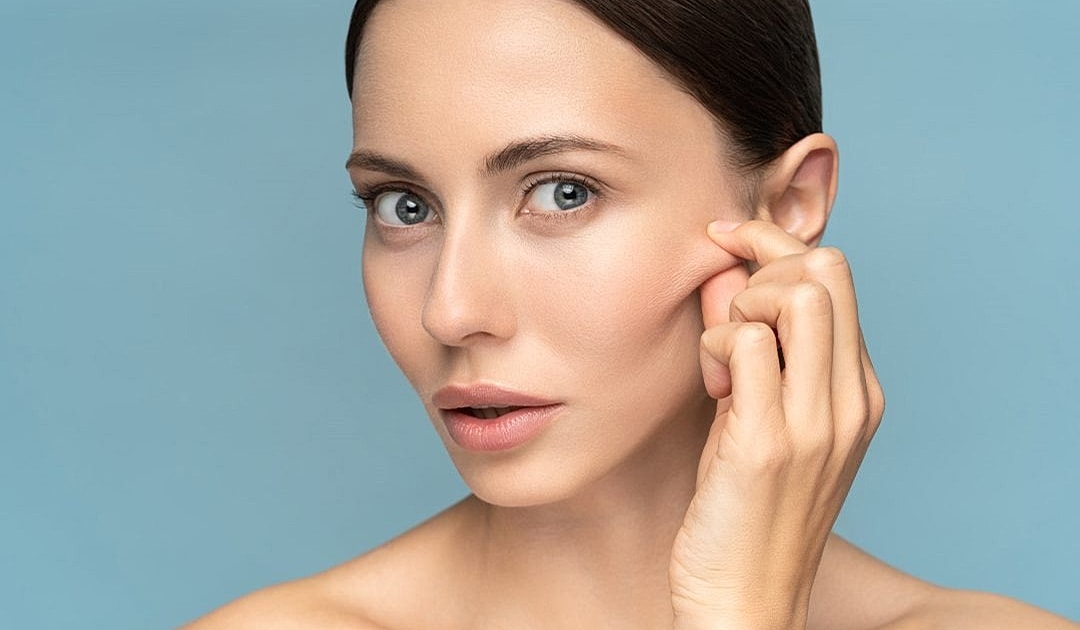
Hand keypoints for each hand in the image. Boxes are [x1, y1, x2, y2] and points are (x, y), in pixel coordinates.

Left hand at [668, 220, 884, 629]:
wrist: (746, 598)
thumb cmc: (747, 509)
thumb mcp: (766, 421)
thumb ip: (762, 353)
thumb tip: (728, 274)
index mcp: (857, 392)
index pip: (837, 276)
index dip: (776, 243)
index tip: (728, 239)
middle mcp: (849, 401)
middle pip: (827, 268)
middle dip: (762, 258)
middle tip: (724, 302)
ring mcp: (816, 421)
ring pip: (797, 293)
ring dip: (742, 304)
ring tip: (720, 359)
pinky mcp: (768, 441)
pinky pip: (748, 340)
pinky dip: (717, 344)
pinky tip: (709, 386)